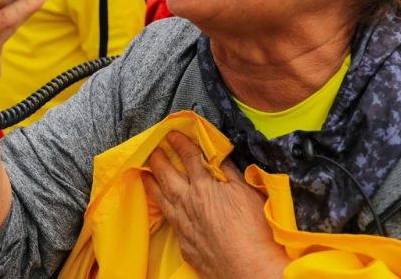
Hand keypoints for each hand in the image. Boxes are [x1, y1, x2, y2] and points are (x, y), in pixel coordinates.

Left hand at [143, 132, 286, 277]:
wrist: (249, 269)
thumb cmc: (255, 231)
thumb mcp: (247, 192)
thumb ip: (229, 172)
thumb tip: (217, 156)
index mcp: (204, 187)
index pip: (189, 158)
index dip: (180, 144)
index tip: (171, 134)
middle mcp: (189, 204)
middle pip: (167, 177)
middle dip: (158, 161)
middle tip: (151, 151)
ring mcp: (185, 226)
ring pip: (162, 200)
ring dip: (152, 185)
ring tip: (145, 175)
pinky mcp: (186, 246)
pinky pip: (170, 224)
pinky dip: (164, 213)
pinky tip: (162, 210)